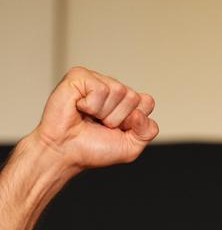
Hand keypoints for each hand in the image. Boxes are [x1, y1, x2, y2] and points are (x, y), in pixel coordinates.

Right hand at [32, 67, 158, 169]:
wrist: (65, 152)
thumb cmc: (94, 149)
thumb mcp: (131, 147)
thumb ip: (148, 131)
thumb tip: (139, 112)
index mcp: (126, 103)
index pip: (147, 102)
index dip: (135, 121)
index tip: (118, 130)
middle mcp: (113, 89)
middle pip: (134, 97)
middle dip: (118, 118)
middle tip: (100, 125)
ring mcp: (96, 80)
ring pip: (119, 91)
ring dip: (103, 113)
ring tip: (89, 118)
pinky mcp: (79, 76)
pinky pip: (100, 89)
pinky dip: (91, 105)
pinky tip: (79, 108)